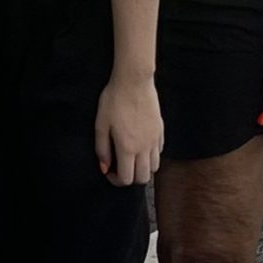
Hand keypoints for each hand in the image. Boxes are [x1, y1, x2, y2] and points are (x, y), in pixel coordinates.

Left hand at [94, 71, 162, 187]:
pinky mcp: (161, 130)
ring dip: (143, 168)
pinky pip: (159, 152)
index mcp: (128, 148)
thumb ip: (102, 149)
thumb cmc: (114, 100)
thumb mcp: (101, 125)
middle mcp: (144, 147)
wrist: (133, 81)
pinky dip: (151, 155)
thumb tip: (104, 168)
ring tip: (131, 157)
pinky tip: (140, 145)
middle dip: (131, 178)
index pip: (127, 179)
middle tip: (120, 167)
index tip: (109, 171)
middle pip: (144, 178)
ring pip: (155, 167)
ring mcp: (155, 139)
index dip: (116, 180)